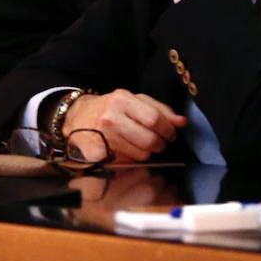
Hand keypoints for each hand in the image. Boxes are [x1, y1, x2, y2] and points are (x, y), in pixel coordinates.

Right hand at [65, 89, 187, 162]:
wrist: (78, 117)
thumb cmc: (111, 108)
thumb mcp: (134, 100)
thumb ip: (159, 109)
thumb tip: (182, 122)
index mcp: (121, 99)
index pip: (154, 119)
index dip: (168, 130)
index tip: (172, 134)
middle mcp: (111, 117)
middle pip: (149, 139)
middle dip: (160, 144)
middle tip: (159, 143)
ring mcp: (103, 136)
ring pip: (141, 153)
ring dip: (147, 152)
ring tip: (140, 144)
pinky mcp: (99, 153)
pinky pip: (128, 161)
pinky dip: (132, 158)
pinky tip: (127, 150)